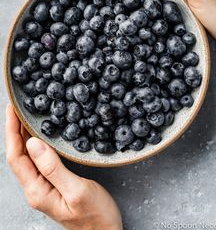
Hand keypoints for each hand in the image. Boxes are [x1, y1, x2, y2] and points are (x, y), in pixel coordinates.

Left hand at [5, 104, 122, 229]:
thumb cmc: (95, 215)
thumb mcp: (77, 190)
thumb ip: (53, 168)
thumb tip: (33, 143)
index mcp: (38, 190)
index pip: (17, 157)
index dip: (12, 132)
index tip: (13, 110)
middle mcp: (36, 189)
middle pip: (18, 155)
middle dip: (14, 130)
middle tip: (17, 107)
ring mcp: (43, 187)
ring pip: (27, 157)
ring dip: (23, 136)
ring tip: (25, 116)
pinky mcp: (52, 185)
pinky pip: (38, 161)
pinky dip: (36, 144)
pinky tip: (41, 135)